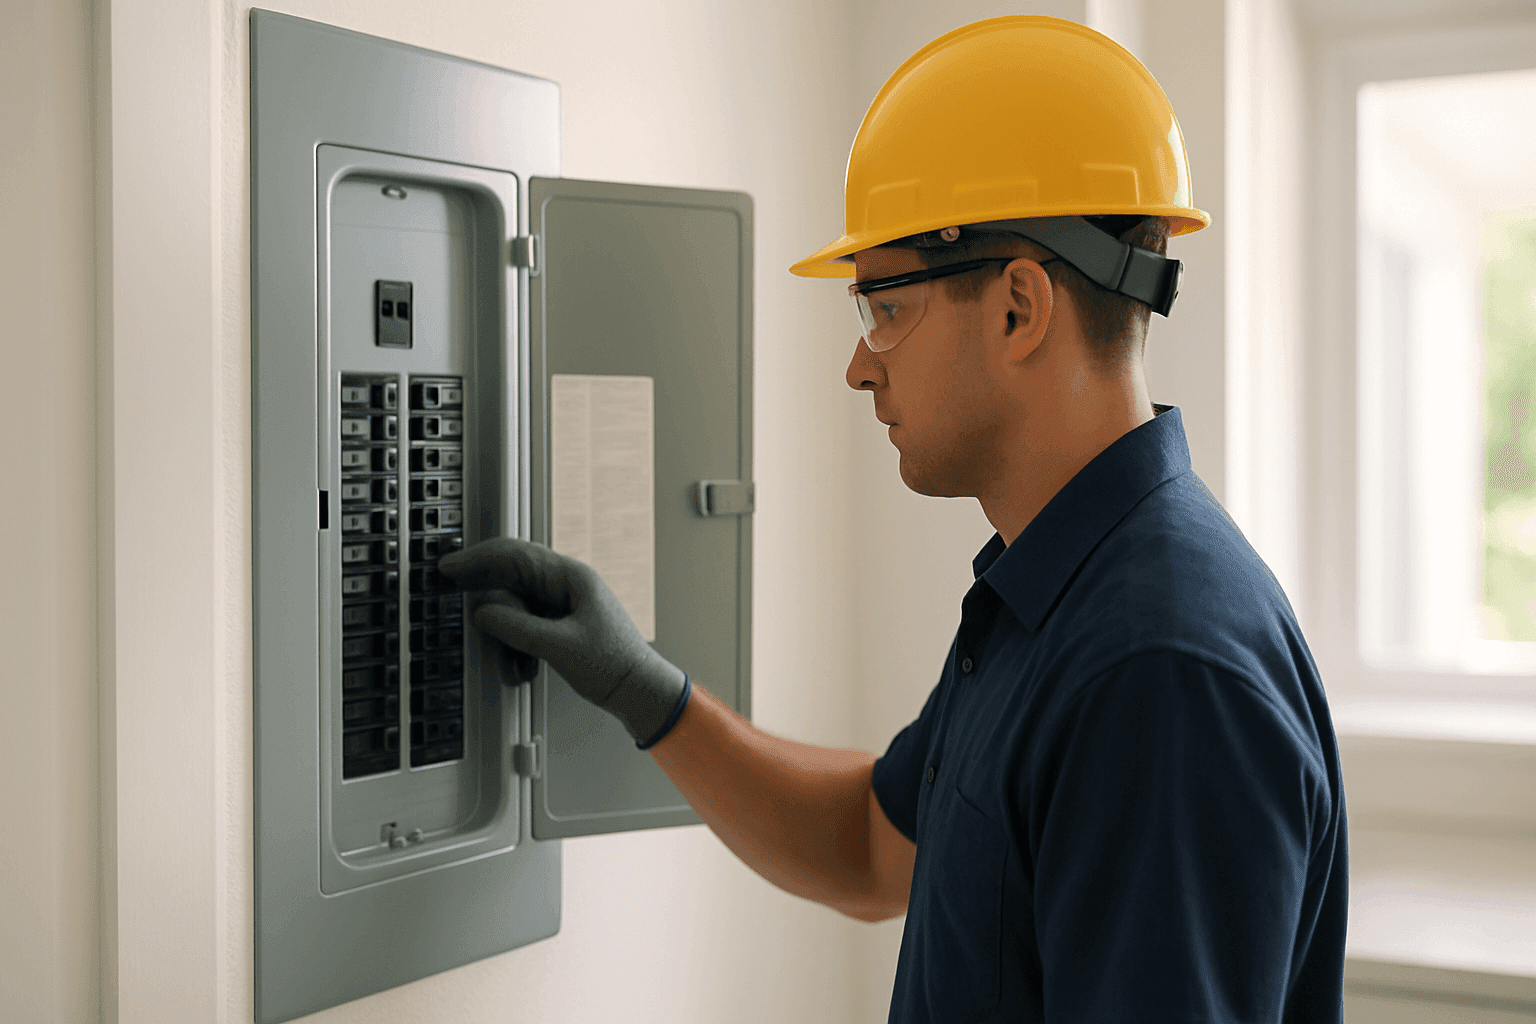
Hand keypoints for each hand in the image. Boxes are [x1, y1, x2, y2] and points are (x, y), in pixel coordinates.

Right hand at [438, 537, 688, 745]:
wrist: (640, 690)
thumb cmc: (615, 666)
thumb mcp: (559, 647)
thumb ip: (517, 628)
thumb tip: (483, 613)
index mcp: (573, 577)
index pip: (517, 555)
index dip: (479, 558)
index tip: (451, 566)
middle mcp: (568, 584)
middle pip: (514, 573)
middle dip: (484, 585)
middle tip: (451, 585)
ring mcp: (565, 602)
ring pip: (518, 600)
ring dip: (505, 625)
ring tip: (503, 653)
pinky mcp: (562, 622)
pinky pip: (528, 621)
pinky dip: (517, 640)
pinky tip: (521, 666)